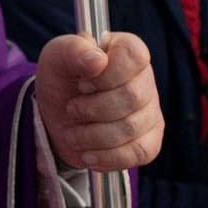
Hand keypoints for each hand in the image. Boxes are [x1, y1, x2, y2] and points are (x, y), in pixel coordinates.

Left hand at [34, 32, 161, 170]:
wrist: (57, 118)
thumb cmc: (61, 80)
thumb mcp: (56, 58)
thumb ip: (73, 50)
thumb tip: (98, 60)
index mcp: (127, 50)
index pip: (134, 56)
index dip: (106, 74)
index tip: (82, 84)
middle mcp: (145, 79)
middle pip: (132, 97)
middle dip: (93, 109)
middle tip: (72, 109)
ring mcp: (151, 111)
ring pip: (131, 128)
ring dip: (92, 135)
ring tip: (73, 133)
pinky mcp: (150, 140)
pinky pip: (139, 153)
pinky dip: (107, 157)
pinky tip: (88, 154)